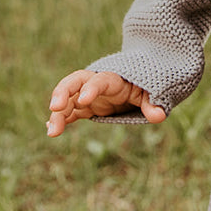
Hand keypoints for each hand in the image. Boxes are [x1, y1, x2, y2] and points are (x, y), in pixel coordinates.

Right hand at [46, 69, 166, 135]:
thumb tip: (159, 116)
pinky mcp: (84, 106)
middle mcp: (96, 84)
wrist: (135, 82)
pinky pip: (68, 112)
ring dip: (58, 113)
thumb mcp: (150, 93)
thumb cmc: (143, 86)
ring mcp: (88, 95)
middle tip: (55, 107)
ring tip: (52, 132)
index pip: (101, 80)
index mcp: (114, 79)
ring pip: (68, 100)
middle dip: (63, 91)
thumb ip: (152, 103)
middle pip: (75, 81)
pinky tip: (51, 130)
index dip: (92, 88)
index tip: (84, 100)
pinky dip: (60, 119)